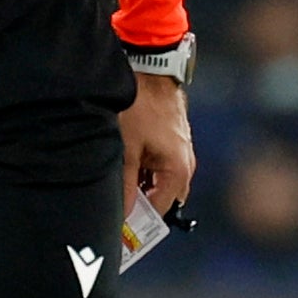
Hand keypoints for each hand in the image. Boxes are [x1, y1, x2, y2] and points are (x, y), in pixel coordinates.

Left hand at [121, 73, 194, 213]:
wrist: (151, 68)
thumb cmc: (139, 107)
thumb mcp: (126, 150)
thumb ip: (124, 186)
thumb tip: (121, 214)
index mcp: (178, 172)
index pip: (158, 212)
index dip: (137, 223)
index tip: (116, 229)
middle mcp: (185, 165)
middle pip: (160, 199)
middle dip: (138, 204)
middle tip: (112, 205)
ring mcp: (180, 151)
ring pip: (157, 182)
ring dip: (138, 186)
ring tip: (114, 180)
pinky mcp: (172, 140)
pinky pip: (157, 166)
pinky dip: (141, 170)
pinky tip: (122, 162)